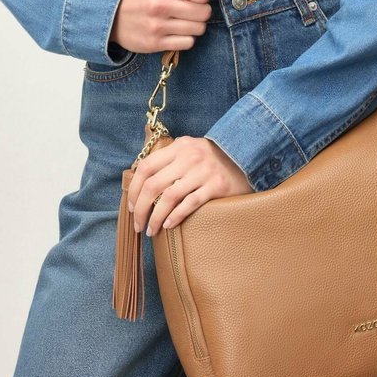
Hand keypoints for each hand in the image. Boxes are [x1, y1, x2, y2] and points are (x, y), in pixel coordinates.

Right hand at [111, 0, 224, 55]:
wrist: (113, 15)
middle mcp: (158, 4)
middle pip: (203, 12)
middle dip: (202, 11)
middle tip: (191, 9)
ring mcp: (156, 26)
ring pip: (198, 29)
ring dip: (195, 25)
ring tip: (183, 20)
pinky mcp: (154, 44)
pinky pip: (188, 43)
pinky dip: (186, 38)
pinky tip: (176, 31)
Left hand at [128, 136, 253, 237]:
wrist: (246, 157)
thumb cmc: (212, 158)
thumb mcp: (190, 149)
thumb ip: (170, 159)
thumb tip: (142, 181)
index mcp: (179, 147)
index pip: (146, 166)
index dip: (134, 189)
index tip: (131, 206)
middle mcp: (189, 157)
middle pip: (154, 184)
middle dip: (141, 208)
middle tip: (138, 224)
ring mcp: (203, 172)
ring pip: (169, 197)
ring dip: (156, 217)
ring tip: (152, 230)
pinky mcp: (216, 186)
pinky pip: (190, 203)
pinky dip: (176, 216)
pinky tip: (169, 225)